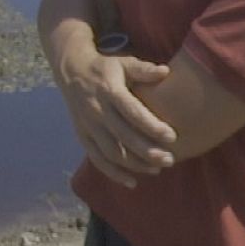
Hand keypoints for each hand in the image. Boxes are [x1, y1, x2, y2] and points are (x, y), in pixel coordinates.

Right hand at [56, 37, 175, 188]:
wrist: (71, 71)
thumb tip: (165, 71)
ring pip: (111, 151)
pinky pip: (97, 158)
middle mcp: (96, 109)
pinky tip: (132, 182)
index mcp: (109, 90)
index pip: (132, 111)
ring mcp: (87, 125)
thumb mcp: (123, 63)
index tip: (172, 137)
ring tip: (157, 169)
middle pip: (123, 135)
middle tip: (169, 160)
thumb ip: (143, 69)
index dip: (151, 126)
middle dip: (147, 151)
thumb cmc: (106, 68)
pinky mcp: (82, 136)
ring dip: (134, 164)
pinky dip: (113, 173)